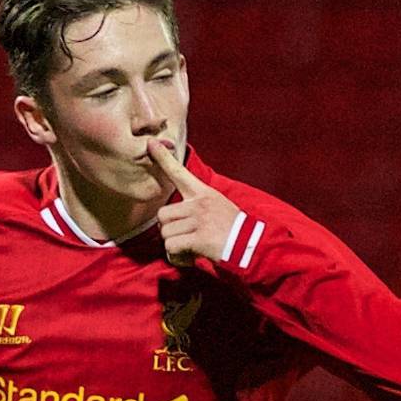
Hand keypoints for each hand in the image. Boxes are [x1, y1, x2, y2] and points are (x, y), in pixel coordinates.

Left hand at [146, 138, 239, 266]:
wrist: (250, 245)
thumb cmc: (231, 229)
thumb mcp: (217, 205)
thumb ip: (196, 204)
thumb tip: (172, 215)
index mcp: (203, 193)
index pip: (179, 173)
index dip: (163, 158)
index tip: (151, 144)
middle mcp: (199, 203)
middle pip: (162, 216)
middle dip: (169, 230)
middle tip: (184, 237)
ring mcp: (200, 220)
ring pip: (166, 233)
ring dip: (174, 245)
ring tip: (191, 247)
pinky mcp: (200, 238)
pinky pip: (172, 247)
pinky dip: (177, 256)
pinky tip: (191, 255)